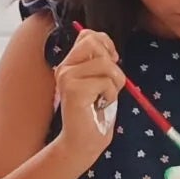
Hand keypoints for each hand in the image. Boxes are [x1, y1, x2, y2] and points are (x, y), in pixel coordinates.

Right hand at [51, 31, 123, 169]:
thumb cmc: (95, 114)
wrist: (83, 143)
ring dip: (115, 82)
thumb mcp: (100, 82)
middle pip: (94, 42)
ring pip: (104, 63)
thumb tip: (109, 47)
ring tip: (105, 97)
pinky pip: (105, 82)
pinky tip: (101, 105)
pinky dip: (111, 95)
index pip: (89, 35)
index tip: (112, 64)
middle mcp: (65, 67)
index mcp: (70, 63)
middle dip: (112, 63)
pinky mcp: (73, 90)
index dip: (107, 45)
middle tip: (109, 84)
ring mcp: (67, 77)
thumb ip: (100, 63)